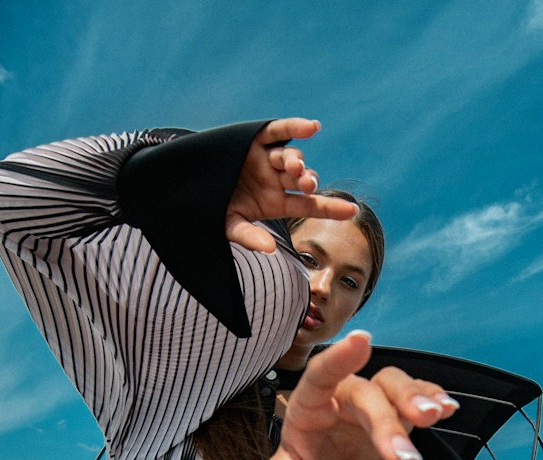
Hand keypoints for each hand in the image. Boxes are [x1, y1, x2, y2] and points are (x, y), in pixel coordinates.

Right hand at [225, 118, 358, 253]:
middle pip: (301, 179)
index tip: (352, 211)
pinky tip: (312, 128)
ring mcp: (266, 159)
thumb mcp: (229, 225)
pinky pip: (277, 130)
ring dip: (296, 162)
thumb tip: (270, 249)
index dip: (331, 208)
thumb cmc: (212, 208)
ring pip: (289, 157)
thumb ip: (249, 236)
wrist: (189, 184)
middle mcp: (275, 179)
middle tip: (306, 184)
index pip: (309, 205)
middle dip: (307, 180)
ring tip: (296, 168)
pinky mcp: (253, 139)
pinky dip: (294, 127)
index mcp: (276, 203)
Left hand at [261, 331, 459, 459]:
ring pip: (396, 387)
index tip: (361, 340)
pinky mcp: (398, 407)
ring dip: (417, 399)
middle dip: (388, 424)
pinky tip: (448, 408)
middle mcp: (345, 392)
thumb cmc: (309, 454)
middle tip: (404, 458)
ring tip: (436, 415)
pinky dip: (433, 397)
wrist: (330, 455)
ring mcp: (375, 397)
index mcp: (312, 402)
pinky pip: (418, 394)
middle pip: (368, 395)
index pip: (321, 374)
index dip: (339, 358)